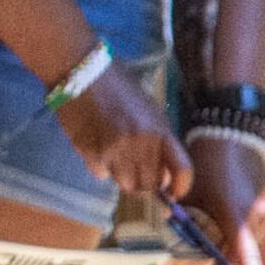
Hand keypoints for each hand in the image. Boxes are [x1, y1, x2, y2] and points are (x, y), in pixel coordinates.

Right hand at [51, 61, 189, 204]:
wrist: (82, 71)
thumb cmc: (118, 84)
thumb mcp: (148, 108)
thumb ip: (158, 138)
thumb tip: (162, 172)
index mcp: (160, 130)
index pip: (181, 170)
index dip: (179, 188)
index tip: (172, 194)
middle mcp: (141, 144)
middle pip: (149, 184)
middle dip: (144, 182)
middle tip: (134, 170)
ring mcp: (115, 150)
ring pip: (124, 184)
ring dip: (121, 176)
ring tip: (114, 156)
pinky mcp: (91, 153)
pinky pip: (100, 174)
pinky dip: (99, 166)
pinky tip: (95, 146)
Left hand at [179, 131, 264, 264]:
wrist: (234, 135)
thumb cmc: (204, 166)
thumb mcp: (191, 200)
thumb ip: (192, 232)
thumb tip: (188, 262)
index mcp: (237, 214)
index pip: (246, 258)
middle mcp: (260, 217)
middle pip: (236, 255)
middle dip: (216, 253)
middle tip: (195, 235)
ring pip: (244, 245)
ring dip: (227, 240)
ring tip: (214, 209)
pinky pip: (252, 233)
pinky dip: (238, 230)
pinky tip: (227, 207)